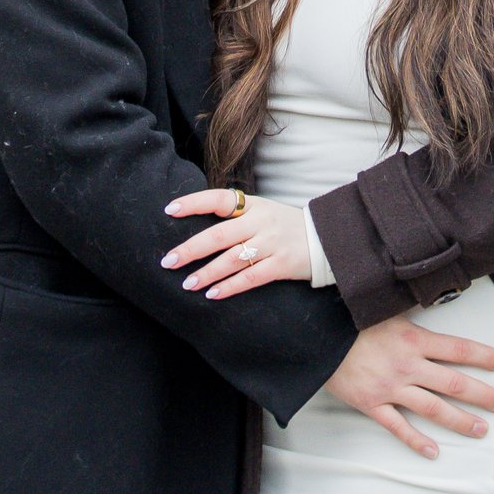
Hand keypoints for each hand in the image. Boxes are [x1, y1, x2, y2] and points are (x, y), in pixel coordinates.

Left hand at [162, 188, 312, 296]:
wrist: (325, 238)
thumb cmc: (284, 226)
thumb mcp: (262, 212)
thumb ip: (235, 217)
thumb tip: (196, 227)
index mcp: (254, 204)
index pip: (220, 199)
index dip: (194, 203)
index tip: (169, 210)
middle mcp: (261, 221)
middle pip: (220, 235)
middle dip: (191, 249)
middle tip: (168, 261)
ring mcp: (272, 243)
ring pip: (232, 259)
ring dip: (207, 273)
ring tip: (187, 284)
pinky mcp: (281, 264)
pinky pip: (250, 277)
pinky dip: (230, 287)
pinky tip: (213, 294)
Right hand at [325, 311, 493, 459]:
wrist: (317, 336)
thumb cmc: (352, 320)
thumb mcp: (388, 311)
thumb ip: (413, 318)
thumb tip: (436, 301)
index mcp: (414, 339)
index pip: (458, 349)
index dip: (484, 356)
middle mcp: (407, 365)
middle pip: (453, 382)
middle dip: (482, 394)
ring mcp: (391, 388)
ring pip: (433, 408)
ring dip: (460, 420)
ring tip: (481, 429)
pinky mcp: (372, 405)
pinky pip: (398, 427)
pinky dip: (417, 441)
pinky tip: (434, 452)